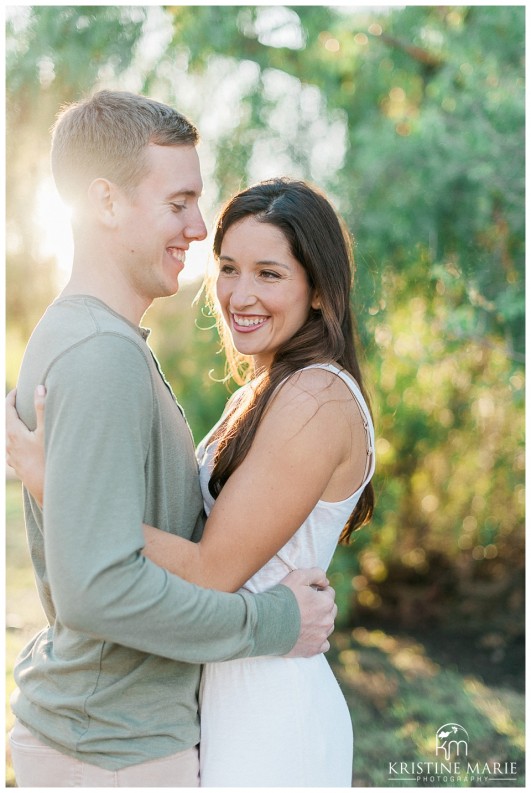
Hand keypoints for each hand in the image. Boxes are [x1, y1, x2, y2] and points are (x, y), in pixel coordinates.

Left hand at [6, 386, 45, 505]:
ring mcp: (11, 456)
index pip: (8, 409)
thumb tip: (39, 388)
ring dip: (16, 426)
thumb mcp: (46, 430)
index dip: (12, 397)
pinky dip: (18, 440)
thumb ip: (42, 408)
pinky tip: (26, 443)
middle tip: (22, 401)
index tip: (18, 389)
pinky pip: (13, 448)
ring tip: (26, 421)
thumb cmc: (46, 458)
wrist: (45, 487)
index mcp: (13, 433)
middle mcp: (8, 444)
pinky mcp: (16, 465)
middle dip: (14, 410)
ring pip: (10, 436)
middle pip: (8, 422)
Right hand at [280, 567, 336, 656]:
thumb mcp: (298, 575)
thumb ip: (317, 573)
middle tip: (305, 605)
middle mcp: (328, 620)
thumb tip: (326, 582)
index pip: (329, 592)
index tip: (306, 593)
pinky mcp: (313, 649)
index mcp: (326, 602)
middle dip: (322, 606)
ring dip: (320, 622)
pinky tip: (308, 635)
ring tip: (304, 620)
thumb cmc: (282, 597)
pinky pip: (324, 644)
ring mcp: (321, 636)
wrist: (266, 622)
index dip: (318, 590)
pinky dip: (318, 639)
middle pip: (331, 610)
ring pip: (328, 627)